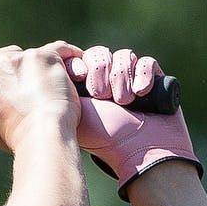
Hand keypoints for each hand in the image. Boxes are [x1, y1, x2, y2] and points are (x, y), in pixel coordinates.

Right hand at [0, 40, 80, 152]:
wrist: (45, 135)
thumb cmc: (13, 136)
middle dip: (7, 72)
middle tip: (20, 97)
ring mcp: (15, 58)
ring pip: (23, 57)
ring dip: (33, 70)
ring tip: (44, 96)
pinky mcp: (43, 55)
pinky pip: (55, 51)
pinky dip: (62, 61)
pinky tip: (69, 75)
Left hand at [65, 45, 199, 196]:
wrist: (139, 151)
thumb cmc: (103, 137)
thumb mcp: (73, 112)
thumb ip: (59, 90)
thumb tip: (51, 67)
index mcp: (84, 89)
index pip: (81, 59)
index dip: (81, 64)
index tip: (79, 78)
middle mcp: (107, 83)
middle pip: (101, 54)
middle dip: (100, 71)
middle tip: (101, 95)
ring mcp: (131, 81)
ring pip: (123, 56)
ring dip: (121, 77)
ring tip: (124, 101)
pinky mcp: (155, 81)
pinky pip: (147, 62)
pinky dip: (142, 74)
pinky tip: (142, 92)